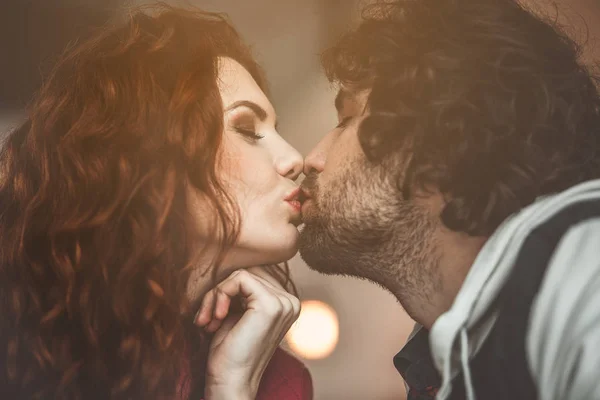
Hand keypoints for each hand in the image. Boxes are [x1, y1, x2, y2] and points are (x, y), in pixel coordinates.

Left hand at [194, 269, 300, 399]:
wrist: (231, 383)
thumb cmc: (230, 353)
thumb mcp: (237, 314)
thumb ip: (241, 291)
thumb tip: (231, 264)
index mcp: (287, 304)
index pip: (254, 275)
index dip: (228, 290)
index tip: (211, 316)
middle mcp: (291, 301)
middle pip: (248, 272)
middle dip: (220, 292)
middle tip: (206, 318)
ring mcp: (284, 302)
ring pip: (240, 274)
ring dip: (216, 295)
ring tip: (208, 320)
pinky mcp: (270, 304)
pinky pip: (238, 278)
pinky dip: (219, 294)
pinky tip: (215, 317)